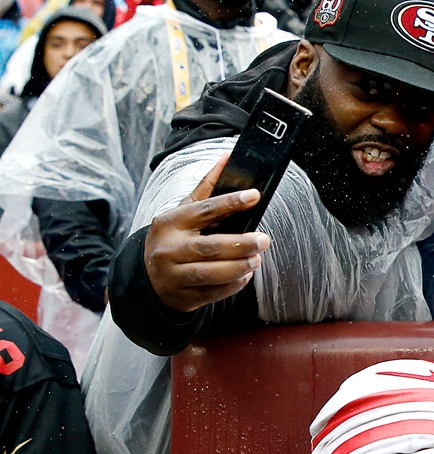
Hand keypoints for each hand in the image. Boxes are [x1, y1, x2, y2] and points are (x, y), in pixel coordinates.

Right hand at [144, 153, 268, 312]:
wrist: (149, 278)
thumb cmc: (175, 238)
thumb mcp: (184, 211)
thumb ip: (208, 187)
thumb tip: (230, 156)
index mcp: (170, 222)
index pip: (203, 210)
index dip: (230, 203)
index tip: (254, 196)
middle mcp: (168, 249)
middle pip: (209, 246)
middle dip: (240, 243)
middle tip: (264, 239)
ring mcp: (173, 275)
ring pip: (211, 273)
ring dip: (239, 266)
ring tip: (257, 258)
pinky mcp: (183, 296)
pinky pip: (213, 292)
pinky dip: (233, 284)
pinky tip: (245, 274)